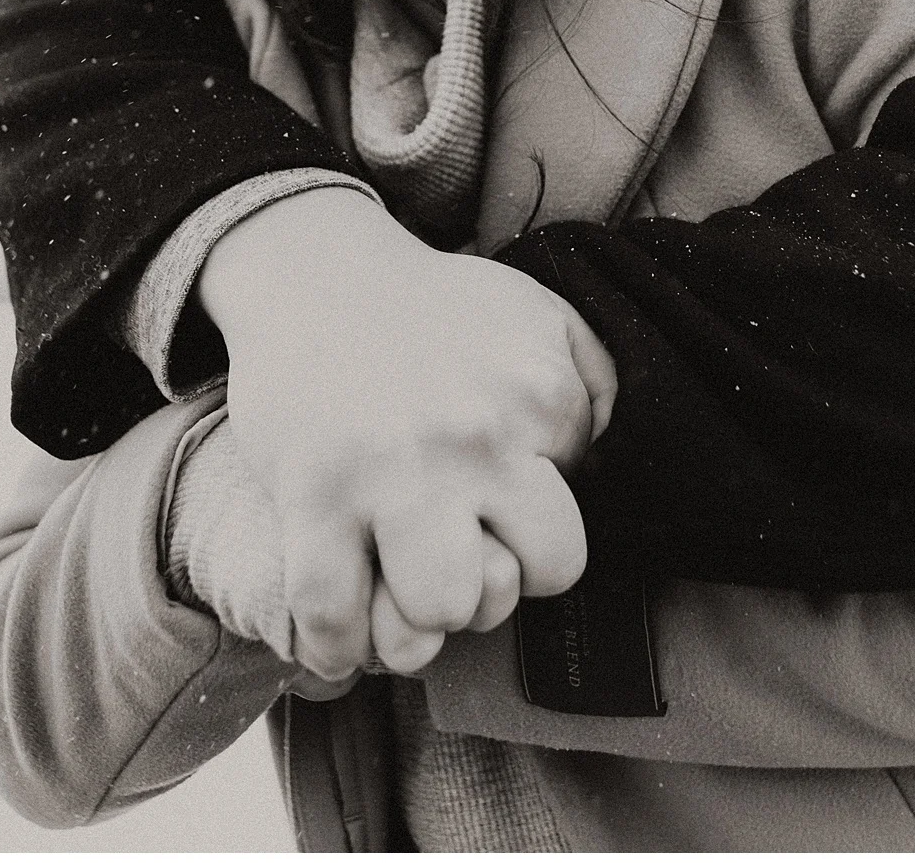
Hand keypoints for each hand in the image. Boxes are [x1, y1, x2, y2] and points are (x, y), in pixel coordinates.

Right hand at [197, 189, 615, 680]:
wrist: (315, 267)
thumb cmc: (435, 306)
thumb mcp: (538, 318)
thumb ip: (594, 382)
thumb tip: (603, 460)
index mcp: (537, 398)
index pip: (568, 538)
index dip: (528, 538)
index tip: (494, 516)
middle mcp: (475, 438)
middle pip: (513, 591)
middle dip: (484, 591)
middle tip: (450, 559)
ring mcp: (390, 470)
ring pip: (436, 614)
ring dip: (413, 621)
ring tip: (398, 590)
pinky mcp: (311, 493)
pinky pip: (331, 618)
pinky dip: (335, 647)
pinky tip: (340, 635)